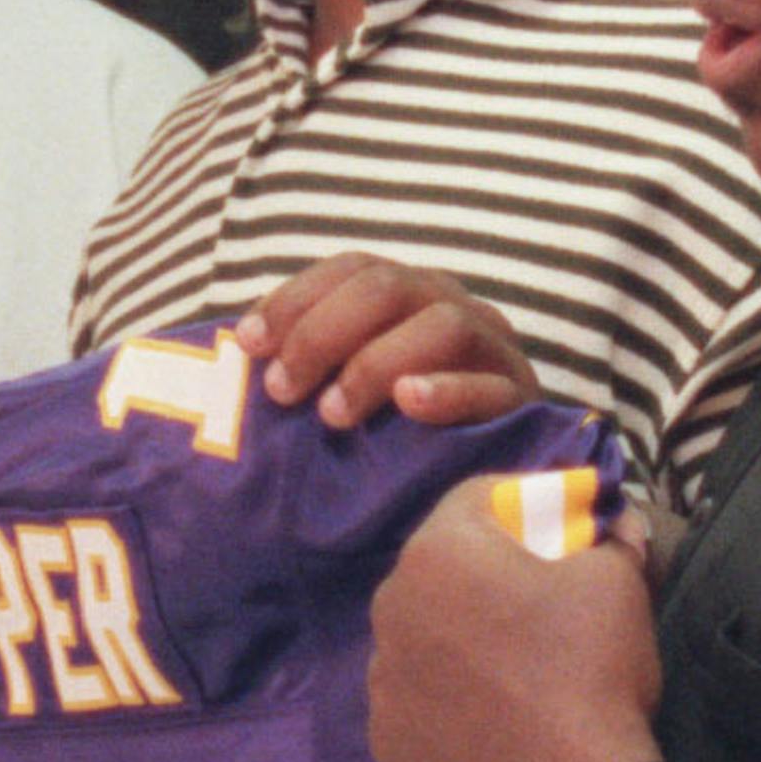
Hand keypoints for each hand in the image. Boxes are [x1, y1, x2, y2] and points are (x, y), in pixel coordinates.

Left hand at [238, 254, 537, 429]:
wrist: (486, 491)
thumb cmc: (396, 435)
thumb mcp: (347, 390)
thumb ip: (310, 364)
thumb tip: (239, 349)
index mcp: (407, 296)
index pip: (352, 269)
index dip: (296, 298)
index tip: (249, 343)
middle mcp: (450, 307)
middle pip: (387, 288)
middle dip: (323, 333)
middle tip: (282, 391)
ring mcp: (492, 350)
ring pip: (442, 325)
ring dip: (376, 363)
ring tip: (334, 414)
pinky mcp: (521, 403)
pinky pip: (490, 387)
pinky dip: (447, 391)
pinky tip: (409, 404)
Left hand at [368, 478, 662, 761]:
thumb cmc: (591, 673)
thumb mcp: (618, 585)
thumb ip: (610, 540)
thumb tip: (618, 524)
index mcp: (439, 553)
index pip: (478, 497)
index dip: (526, 503)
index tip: (561, 526)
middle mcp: (390, 609)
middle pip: (443, 570)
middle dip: (488, 574)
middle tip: (540, 602)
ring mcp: (381, 684)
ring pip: (424, 638)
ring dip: (461, 640)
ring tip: (515, 674)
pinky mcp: (387, 744)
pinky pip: (419, 702)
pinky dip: (449, 702)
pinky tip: (493, 724)